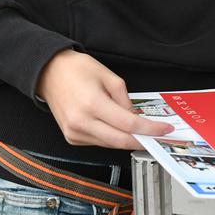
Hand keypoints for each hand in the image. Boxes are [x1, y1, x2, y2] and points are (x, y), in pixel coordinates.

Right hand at [36, 49, 172, 148]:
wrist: (49, 73)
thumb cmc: (78, 70)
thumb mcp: (110, 78)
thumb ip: (125, 100)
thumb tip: (137, 118)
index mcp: (92, 104)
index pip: (128, 124)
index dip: (149, 129)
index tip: (164, 130)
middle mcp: (81, 122)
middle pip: (120, 141)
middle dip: (142, 140)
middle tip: (158, 137)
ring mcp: (74, 133)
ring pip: (109, 144)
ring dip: (127, 140)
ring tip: (142, 132)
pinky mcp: (71, 138)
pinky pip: (98, 142)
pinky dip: (112, 137)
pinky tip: (119, 129)